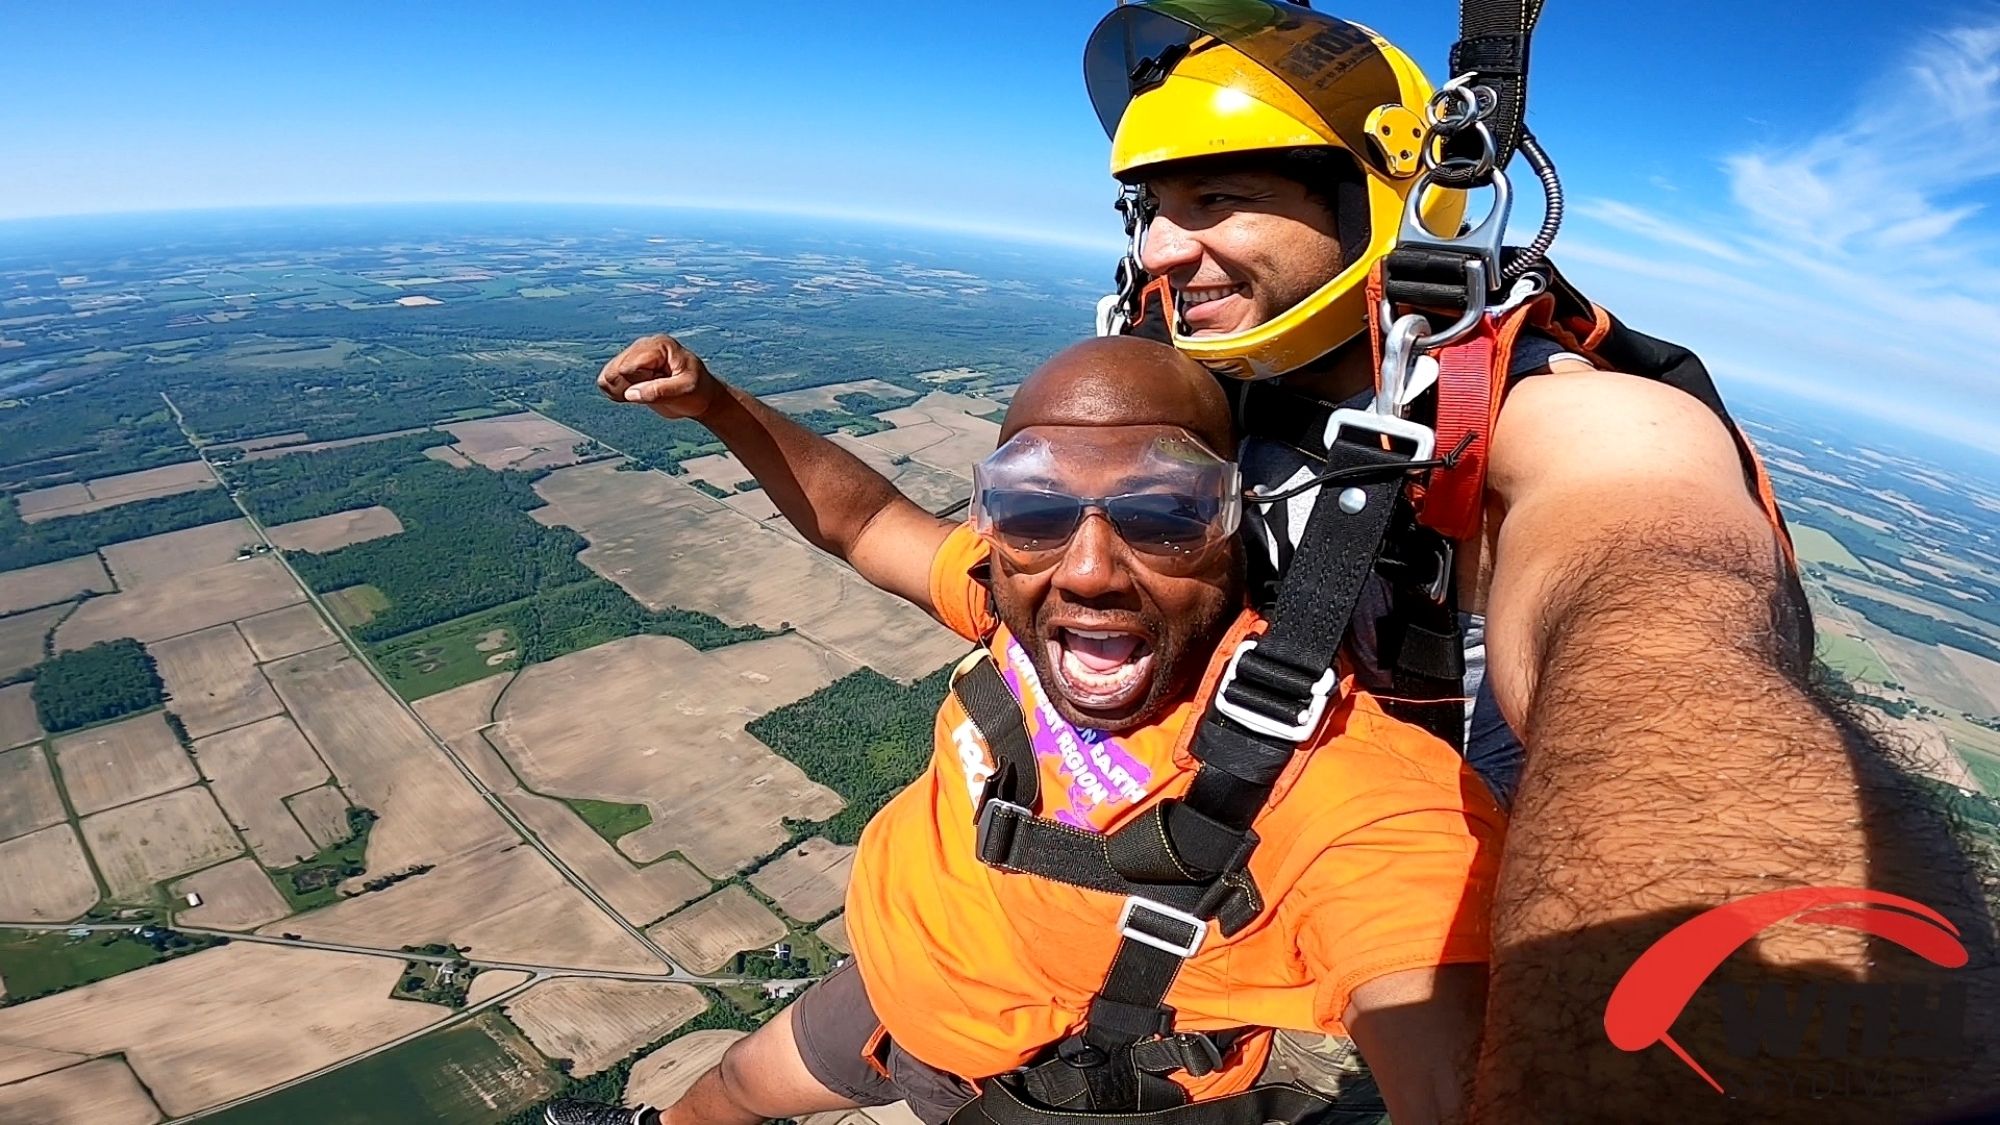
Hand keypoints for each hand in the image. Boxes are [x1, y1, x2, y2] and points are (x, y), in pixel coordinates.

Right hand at [597, 334, 722, 419]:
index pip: (629, 366)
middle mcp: (643, 346)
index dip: (639, 383)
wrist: (700, 397)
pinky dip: (616, 393)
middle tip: (653, 391)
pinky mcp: (627, 368)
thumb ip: (658, 392)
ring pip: (607, 376)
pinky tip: (637, 394)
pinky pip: (606, 381)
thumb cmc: (697, 391)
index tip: (660, 386)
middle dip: (629, 388)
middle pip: (615, 371)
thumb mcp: (685, 392)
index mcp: (659, 345)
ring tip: (646, 393)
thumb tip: (629, 394)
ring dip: (622, 391)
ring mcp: (633, 356)